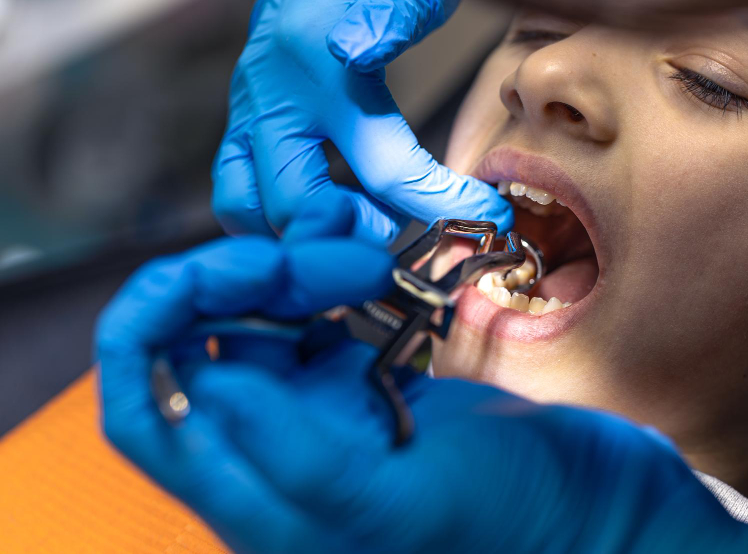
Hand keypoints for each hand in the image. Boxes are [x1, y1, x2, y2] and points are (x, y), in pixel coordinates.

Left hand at [95, 237, 747, 552]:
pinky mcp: (352, 384)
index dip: (145, 336)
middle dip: (219, 286)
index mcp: (254, 499)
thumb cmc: (497, 519)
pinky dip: (318, 280)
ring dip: (277, 275)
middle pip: (188, 354)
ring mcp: (310, 415)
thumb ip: (290, 453)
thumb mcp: (389, 495)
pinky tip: (358, 263)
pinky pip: (304, 318)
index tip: (192, 274)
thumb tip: (202, 380)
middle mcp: (267, 456)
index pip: (146, 413)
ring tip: (346, 256)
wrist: (575, 502)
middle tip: (288, 256)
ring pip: (247, 325)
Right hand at [213, 0, 511, 243]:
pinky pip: (240, 181)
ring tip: (363, 230)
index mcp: (317, 64)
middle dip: (353, 236)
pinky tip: (331, 210)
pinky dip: (277, 211)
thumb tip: (356, 48)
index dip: (439, 201)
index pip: (384, 164)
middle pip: (296, 203)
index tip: (486, 220)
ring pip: (247, 202)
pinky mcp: (247, 109)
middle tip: (403, 243)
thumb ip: (387, 14)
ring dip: (301, 232)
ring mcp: (251, 103)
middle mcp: (272, 92)